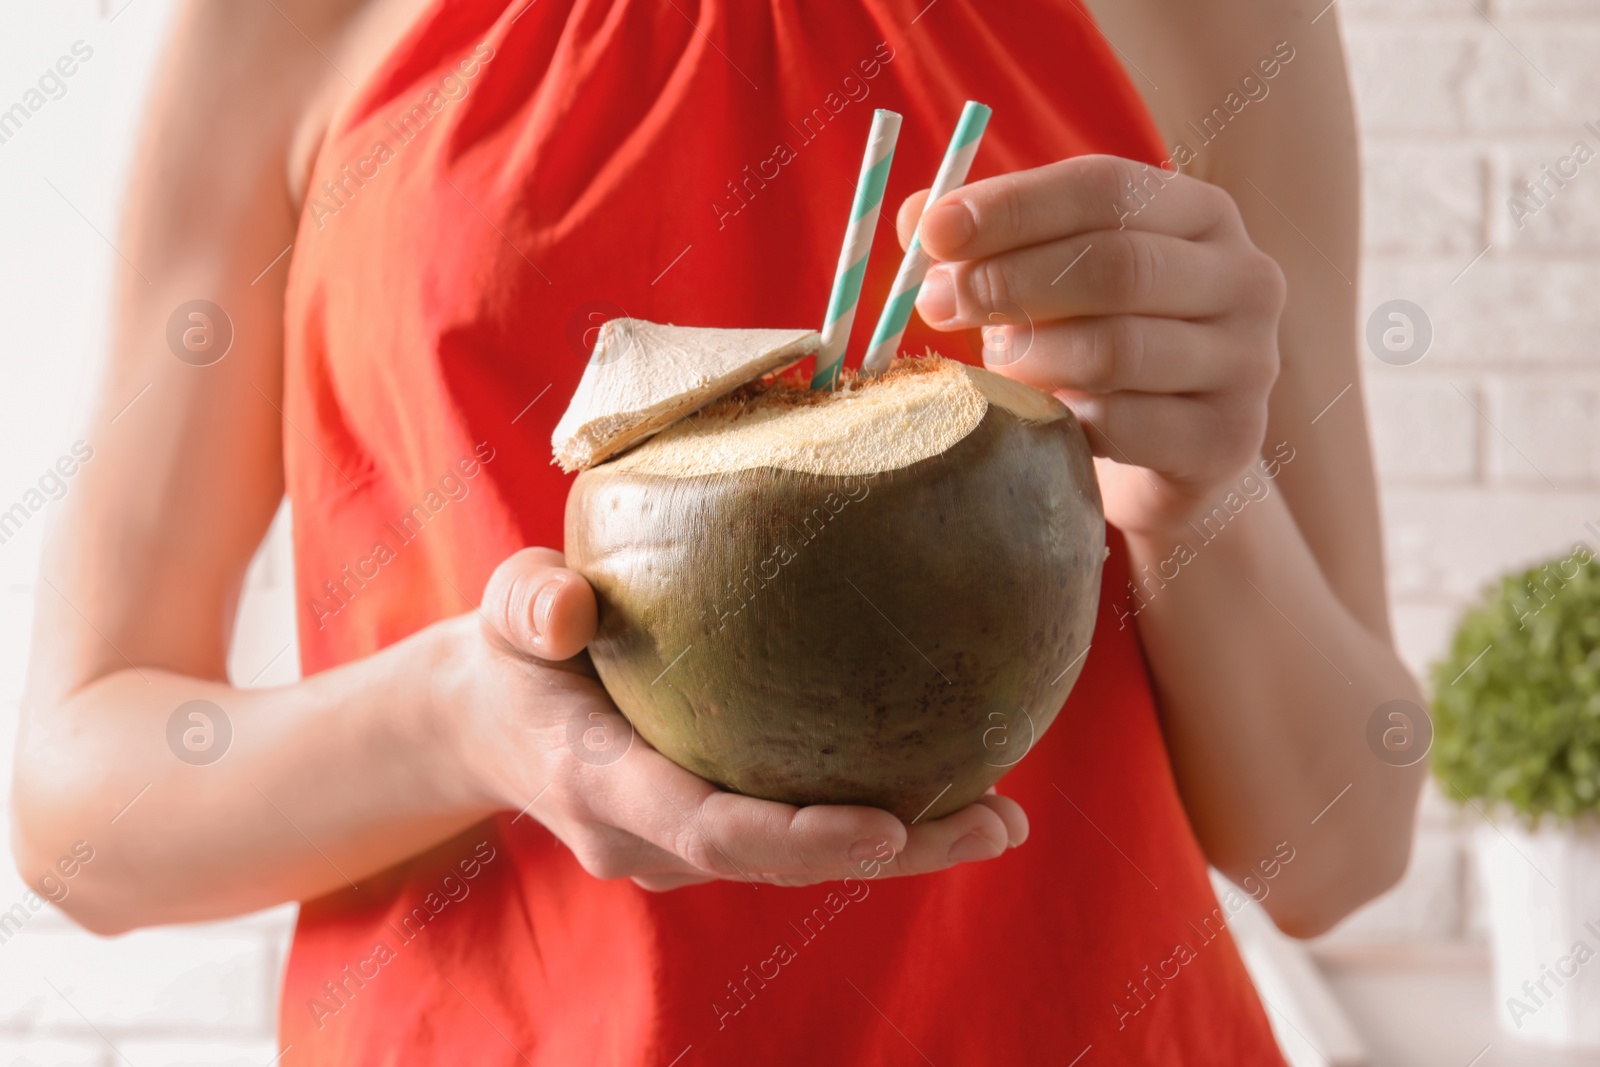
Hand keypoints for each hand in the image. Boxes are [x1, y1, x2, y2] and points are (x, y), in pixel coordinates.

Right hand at [440, 548, 1028, 890]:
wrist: (484, 724)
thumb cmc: (510, 653)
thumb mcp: (508, 611)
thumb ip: (528, 605)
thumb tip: (570, 610)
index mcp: (599, 783)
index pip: (710, 829)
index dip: (800, 837)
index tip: (890, 823)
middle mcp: (644, 839)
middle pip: (779, 863)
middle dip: (891, 855)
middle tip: (999, 823)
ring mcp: (674, 852)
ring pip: (796, 863)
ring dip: (900, 848)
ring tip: (1002, 815)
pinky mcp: (700, 840)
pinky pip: (791, 839)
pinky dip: (865, 824)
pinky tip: (949, 787)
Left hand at [901, 155, 1285, 540]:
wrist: (1170, 459)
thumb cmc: (1098, 349)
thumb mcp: (1049, 285)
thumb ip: (989, 244)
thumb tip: (914, 218)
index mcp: (1200, 214)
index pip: (1104, 188)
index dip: (1012, 207)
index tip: (933, 232)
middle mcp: (1245, 277)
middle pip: (1115, 266)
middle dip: (1009, 284)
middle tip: (936, 305)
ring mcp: (1249, 362)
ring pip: (1115, 350)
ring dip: (1030, 361)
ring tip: (996, 369)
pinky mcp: (1229, 439)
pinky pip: (1124, 425)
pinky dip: (1065, 421)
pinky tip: (1042, 420)